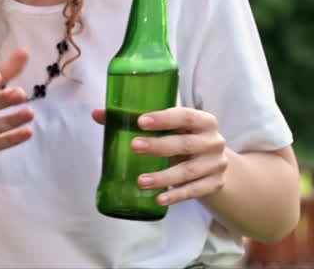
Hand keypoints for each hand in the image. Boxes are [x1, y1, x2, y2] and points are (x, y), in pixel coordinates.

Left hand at [91, 106, 227, 205]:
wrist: (214, 164)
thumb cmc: (183, 138)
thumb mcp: (168, 127)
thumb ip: (134, 118)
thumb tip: (97, 114)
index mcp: (203, 121)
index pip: (185, 116)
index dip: (164, 119)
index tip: (140, 121)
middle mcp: (214, 141)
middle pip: (186, 144)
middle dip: (159, 146)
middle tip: (134, 147)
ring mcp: (216, 165)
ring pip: (188, 171)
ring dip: (164, 177)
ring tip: (141, 181)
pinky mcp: (215, 184)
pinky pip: (194, 191)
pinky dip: (176, 195)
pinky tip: (158, 199)